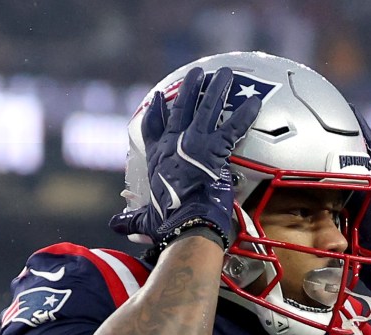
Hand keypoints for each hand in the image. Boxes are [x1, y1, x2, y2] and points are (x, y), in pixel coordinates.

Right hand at [110, 67, 260, 249]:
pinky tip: (255, 102)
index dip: (155, 113)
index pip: (152, 130)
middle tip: (195, 74)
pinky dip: (245, 114)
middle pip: (180, 109)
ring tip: (223, 73)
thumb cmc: (167, 223)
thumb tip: (115, 226)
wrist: (186, 223)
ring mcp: (195, 143)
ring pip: (207, 108)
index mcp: (157, 159)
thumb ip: (133, 220)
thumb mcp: (146, 221)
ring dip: (216, 89)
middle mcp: (174, 145)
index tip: (157, 99)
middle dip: (188, 90)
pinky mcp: (215, 148)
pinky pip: (234, 126)